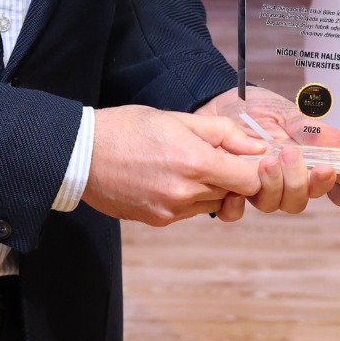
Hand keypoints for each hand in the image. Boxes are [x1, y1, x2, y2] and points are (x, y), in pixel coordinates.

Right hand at [82, 105, 269, 225]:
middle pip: (231, 193)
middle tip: (211, 156)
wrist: (82, 154)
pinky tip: (166, 177)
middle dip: (228, 176)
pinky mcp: (158, 221)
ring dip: (207, 188)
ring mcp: (171, 211)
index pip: (249, 180)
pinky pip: (187, 212)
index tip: (247, 159)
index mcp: (195, 162)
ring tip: (182, 164)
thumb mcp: (177, 119)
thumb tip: (257, 146)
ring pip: (210, 204)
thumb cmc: (128, 128)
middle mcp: (186, 192)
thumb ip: (222, 133)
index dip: (253, 169)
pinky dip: (186, 198)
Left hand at [193, 88, 337, 216]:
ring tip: (266, 162)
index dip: (323, 182)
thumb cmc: (252, 107)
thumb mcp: (286, 113)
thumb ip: (313, 131)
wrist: (216, 101)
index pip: (317, 184)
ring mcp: (254, 185)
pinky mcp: (228, 190)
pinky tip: (236, 187)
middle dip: (296, 182)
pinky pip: (235, 211)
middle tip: (290, 155)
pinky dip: (236, 204)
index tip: (325, 168)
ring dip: (272, 186)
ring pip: (271, 205)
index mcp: (297, 163)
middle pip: (296, 201)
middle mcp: (278, 180)